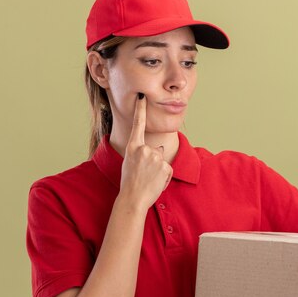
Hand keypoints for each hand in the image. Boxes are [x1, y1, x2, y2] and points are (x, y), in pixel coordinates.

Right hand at [119, 93, 172, 207]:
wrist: (132, 199)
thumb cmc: (130, 183)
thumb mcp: (130, 163)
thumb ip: (142, 153)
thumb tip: (159, 149)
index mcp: (132, 147)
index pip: (138, 125)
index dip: (140, 110)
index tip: (142, 97)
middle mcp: (144, 149)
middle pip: (156, 151)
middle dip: (154, 162)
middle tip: (143, 175)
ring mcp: (155, 157)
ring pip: (162, 161)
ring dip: (159, 171)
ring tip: (148, 180)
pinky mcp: (165, 166)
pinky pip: (168, 170)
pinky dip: (164, 178)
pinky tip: (155, 184)